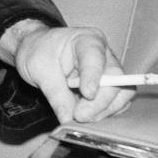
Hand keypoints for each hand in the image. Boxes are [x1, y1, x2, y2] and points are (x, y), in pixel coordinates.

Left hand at [0, 19, 134, 123]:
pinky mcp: (109, 86)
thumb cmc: (38, 52)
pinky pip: (115, 103)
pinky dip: (103, 113)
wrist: (37, 51)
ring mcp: (109, 71)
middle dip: (99, 101)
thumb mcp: (39, 70)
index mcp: (87, 40)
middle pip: (115, 78)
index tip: (87, 94)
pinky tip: (86, 116)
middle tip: (79, 116)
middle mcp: (104, 54)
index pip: (96, 58)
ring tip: (79, 117)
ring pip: (120, 94)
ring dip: (102, 110)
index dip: (93, 77)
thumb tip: (68, 118)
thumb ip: (55, 93)